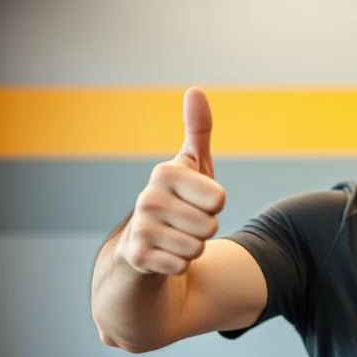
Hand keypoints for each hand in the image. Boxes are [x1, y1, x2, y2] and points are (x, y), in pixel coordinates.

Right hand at [118, 87, 225, 275]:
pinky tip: (165, 254)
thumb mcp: (193, 164)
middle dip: (205, 229)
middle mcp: (147, 197)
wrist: (144, 242)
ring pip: (197, 248)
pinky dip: (180, 264)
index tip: (197, 199)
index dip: (214, 204)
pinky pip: (182, 266)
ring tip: (176, 236)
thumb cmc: (179, 198)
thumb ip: (198, 130)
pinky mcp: (137, 256)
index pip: (218, 199)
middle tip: (186, 222)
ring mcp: (140, 228)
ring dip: (193, 247)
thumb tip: (196, 90)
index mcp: (165, 172)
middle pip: (210, 226)